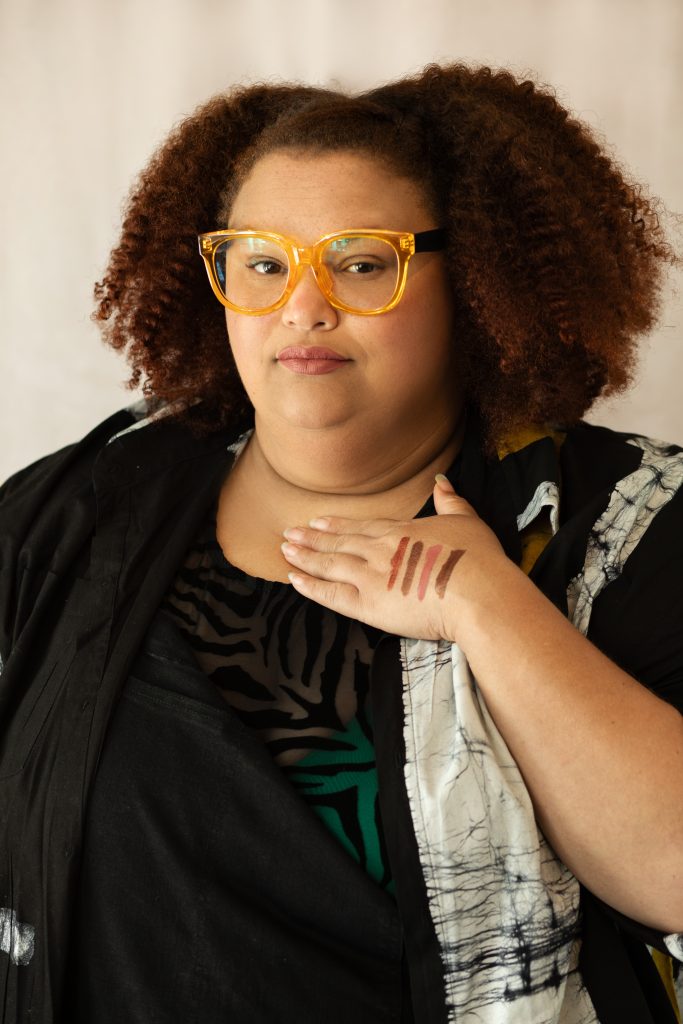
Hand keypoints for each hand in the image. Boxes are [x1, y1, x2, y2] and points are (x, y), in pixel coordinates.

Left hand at [281, 475, 505, 640]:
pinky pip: (331, 595)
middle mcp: (380, 550)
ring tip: (285, 549)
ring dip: (305, 556)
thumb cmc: (479, 560)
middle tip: (290, 532)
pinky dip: (310, 586)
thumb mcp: (467, 521)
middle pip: (339, 542)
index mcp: (401, 532)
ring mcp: (371, 576)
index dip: (338, 524)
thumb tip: (441, 480)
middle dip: (313, 537)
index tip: (318, 520)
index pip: (362, 526)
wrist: (477, 593)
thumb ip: (450, 500)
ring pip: (329, 564)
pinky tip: (293, 579)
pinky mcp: (368, 605)